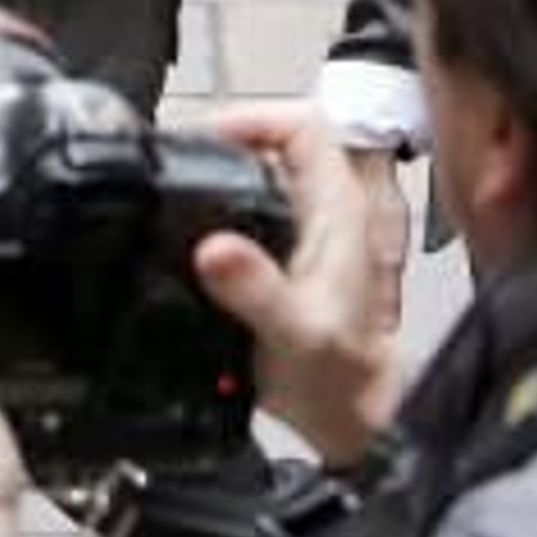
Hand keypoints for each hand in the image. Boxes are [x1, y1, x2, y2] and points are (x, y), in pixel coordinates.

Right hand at [193, 102, 402, 466]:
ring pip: (269, 174)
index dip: (253, 117)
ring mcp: (313, 235)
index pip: (303, 125)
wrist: (353, 419)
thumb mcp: (291, 331)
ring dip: (226, 172)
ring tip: (184, 186)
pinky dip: (228, 206)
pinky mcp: (294, 259)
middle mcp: (328, 214)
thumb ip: (254, 289)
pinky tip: (200, 230)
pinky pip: (260, 208)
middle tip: (183, 160)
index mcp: (336, 212)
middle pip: (279, 144)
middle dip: (228, 142)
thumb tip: (215, 248)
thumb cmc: (338, 379)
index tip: (207, 136)